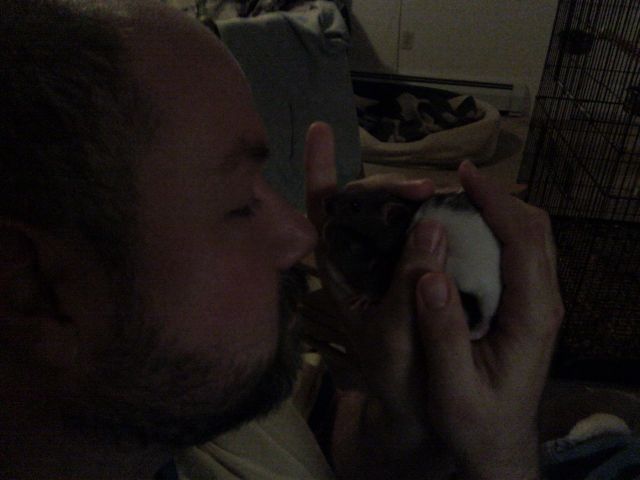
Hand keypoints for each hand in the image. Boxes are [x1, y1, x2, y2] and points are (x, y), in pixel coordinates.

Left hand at [303, 121, 435, 417]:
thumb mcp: (397, 339)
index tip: (321, 129)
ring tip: (443, 194)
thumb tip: (432, 225)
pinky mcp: (419, 264)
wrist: (425, 401)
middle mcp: (362, 255)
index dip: (320, 170)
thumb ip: (408, 288)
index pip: (323, 212)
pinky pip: (424, 229)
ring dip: (419, 197)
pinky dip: (438, 212)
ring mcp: (390, 257)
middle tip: (428, 190)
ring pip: (398, 211)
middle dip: (393, 187)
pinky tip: (456, 202)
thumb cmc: (401, 376)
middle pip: (366, 202)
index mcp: (341, 269)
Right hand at [416, 161, 563, 478]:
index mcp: (531, 317)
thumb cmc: (472, 421)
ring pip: (531, 238)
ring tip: (457, 199)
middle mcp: (544, 303)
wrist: (497, 444)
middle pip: (534, 230)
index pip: (522, 241)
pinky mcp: (528, 307)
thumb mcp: (451, 387)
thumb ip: (443, 333)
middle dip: (497, 197)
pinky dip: (496, 231)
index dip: (495, 202)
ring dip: (498, 210)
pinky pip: (519, 254)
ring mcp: (539, 304)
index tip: (463, 176)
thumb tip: (428, 274)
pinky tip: (465, 232)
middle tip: (455, 183)